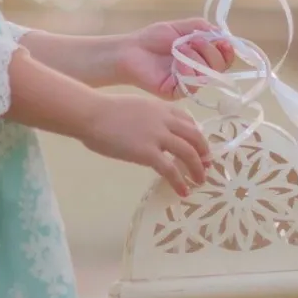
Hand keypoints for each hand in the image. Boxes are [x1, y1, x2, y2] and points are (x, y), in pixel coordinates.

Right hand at [79, 95, 212, 194]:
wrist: (91, 114)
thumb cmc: (104, 111)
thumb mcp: (135, 107)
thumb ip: (148, 118)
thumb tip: (151, 133)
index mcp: (160, 108)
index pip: (187, 120)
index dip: (197, 135)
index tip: (199, 146)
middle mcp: (164, 120)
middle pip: (194, 136)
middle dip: (204, 152)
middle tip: (206, 165)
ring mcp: (157, 136)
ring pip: (188, 152)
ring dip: (197, 168)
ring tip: (200, 180)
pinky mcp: (147, 152)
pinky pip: (170, 169)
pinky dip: (180, 181)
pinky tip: (183, 191)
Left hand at [116, 18, 235, 100]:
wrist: (130, 50)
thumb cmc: (153, 39)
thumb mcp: (180, 27)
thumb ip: (202, 28)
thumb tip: (222, 34)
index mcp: (201, 56)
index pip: (224, 58)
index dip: (227, 51)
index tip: (222, 41)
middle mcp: (198, 71)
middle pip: (220, 68)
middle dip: (211, 51)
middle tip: (195, 41)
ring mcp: (188, 83)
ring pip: (208, 76)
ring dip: (196, 58)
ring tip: (180, 48)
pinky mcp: (177, 93)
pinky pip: (192, 86)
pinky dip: (188, 71)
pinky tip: (176, 62)